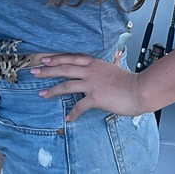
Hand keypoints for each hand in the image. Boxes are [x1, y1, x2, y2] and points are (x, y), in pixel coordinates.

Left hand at [31, 52, 145, 120]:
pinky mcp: (95, 97)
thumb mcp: (117, 66)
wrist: (140, 90)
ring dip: (52, 90)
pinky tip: (67, 118)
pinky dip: (72, 113)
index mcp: (93, 62)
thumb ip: (111, 62)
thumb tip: (116, 55)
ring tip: (41, 94)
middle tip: (34, 72)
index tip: (44, 60)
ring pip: (66, 85)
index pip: (70, 58)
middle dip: (47, 71)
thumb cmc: (130, 80)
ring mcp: (91, 84)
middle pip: (63, 69)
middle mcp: (90, 71)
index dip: (56, 59)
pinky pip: (79, 106)